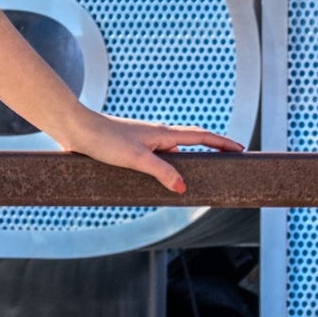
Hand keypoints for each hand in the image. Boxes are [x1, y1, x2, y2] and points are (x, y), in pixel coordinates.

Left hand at [54, 106, 244, 194]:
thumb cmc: (105, 139)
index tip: (240, 149)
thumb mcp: (136, 158)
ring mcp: (144, 142)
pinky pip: (157, 159)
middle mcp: (157, 136)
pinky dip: (166, 167)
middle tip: (227, 160)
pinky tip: (161, 180)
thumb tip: (182, 187)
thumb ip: (161, 172)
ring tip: (200, 175)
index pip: (202, 136)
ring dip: (188, 160)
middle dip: (211, 149)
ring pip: (173, 152)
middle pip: (191, 142)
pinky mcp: (130, 149)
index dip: (222, 143)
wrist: (77, 129)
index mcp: (163, 134)